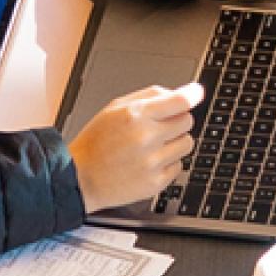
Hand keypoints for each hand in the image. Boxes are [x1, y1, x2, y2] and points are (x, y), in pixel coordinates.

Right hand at [66, 83, 201, 211]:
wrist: (79, 179)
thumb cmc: (96, 142)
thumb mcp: (115, 108)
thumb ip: (149, 96)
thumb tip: (180, 92)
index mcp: (135, 116)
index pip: (179, 101)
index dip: (192, 95)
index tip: (196, 93)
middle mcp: (146, 138)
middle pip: (187, 121)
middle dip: (176, 121)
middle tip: (158, 127)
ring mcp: (152, 162)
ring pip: (187, 143)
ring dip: (175, 142)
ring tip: (153, 146)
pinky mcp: (156, 183)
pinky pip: (179, 166)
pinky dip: (168, 163)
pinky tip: (148, 163)